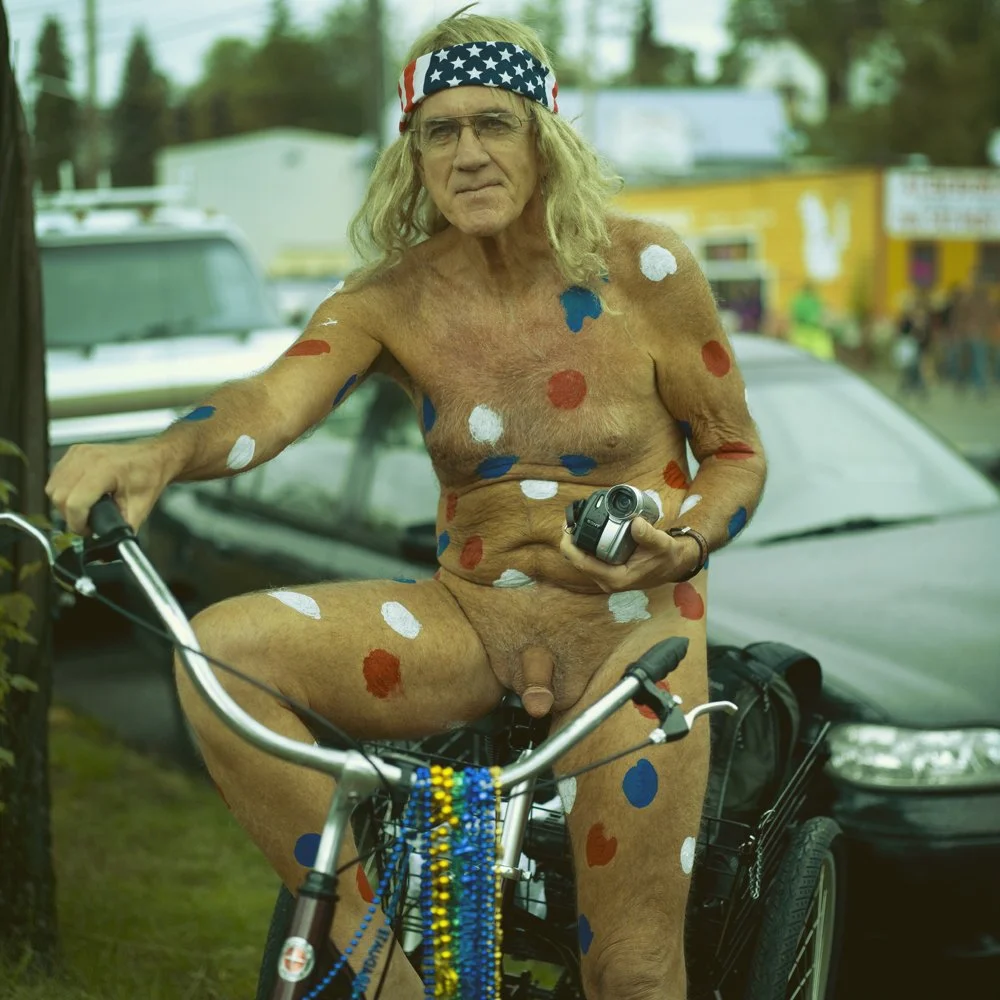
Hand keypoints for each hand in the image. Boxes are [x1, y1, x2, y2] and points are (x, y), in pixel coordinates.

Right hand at [45, 440, 178, 534]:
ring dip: (64, 504)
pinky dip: (62, 490)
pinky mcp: (73, 452)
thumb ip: (123, 530)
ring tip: (83, 509)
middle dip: (70, 516)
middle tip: (87, 522)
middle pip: (59, 496)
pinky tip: (79, 494)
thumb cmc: (149, 477)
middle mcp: (88, 459)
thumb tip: (110, 548)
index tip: (88, 530)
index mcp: (106, 470)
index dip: (78, 523)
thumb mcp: (140, 508)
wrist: (153, 457)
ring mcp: (78, 453)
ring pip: (53, 487)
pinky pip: (55, 477)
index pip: (75, 502)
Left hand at [560, 517, 701, 592]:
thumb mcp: (661, 544)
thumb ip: (648, 535)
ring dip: (577, 544)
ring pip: (582, 561)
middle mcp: (607, 581)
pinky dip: (585, 546)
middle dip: (571, 542)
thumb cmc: (667, 557)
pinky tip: (586, 531)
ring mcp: (607, 577)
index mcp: (616, 578)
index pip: (583, 564)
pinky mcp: (608, 571)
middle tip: (570, 520)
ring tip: (576, 523)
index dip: (570, 547)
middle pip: (578, 562)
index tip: (567, 528)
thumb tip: (635, 523)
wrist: (674, 565)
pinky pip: (590, 559)